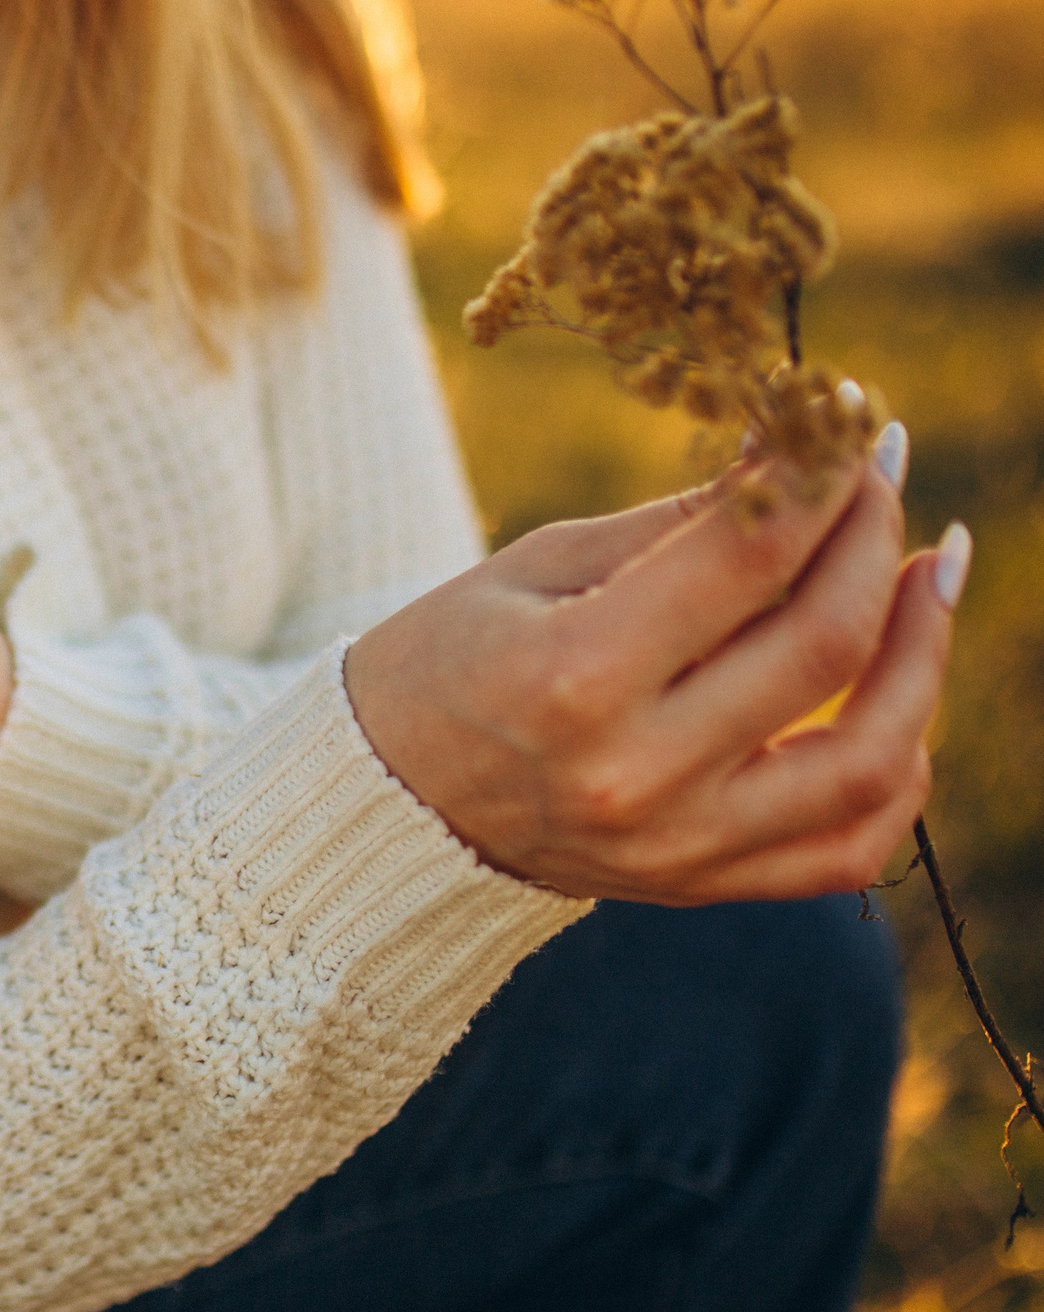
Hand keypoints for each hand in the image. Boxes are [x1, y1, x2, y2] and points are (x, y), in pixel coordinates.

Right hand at [347, 429, 960, 904]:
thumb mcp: (536, 568)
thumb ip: (679, 526)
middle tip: (879, 481)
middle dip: (874, 538)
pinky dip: (899, 771)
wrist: (382, 803)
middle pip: (824, 642)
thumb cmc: (445, 662)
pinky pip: (849, 847)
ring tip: (929, 578)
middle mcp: (634, 773)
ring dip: (923, 654)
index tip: (845, 425)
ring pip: (872, 757)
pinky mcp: (698, 886)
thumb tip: (803, 457)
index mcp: (574, 674)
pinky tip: (897, 701)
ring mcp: (676, 845)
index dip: (822, 477)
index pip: (752, 555)